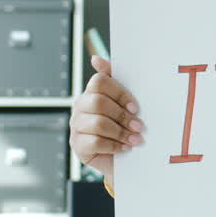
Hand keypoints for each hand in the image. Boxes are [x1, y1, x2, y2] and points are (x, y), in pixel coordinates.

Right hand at [69, 54, 143, 183]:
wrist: (121, 157)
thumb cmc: (124, 125)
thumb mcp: (125, 102)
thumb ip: (116, 78)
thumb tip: (95, 59)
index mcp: (92, 91)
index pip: (99, 81)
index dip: (119, 93)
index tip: (135, 107)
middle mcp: (80, 106)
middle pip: (98, 102)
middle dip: (122, 116)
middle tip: (139, 126)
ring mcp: (76, 125)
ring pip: (97, 123)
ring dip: (121, 132)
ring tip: (135, 139)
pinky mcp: (77, 145)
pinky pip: (94, 142)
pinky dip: (114, 145)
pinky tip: (124, 148)